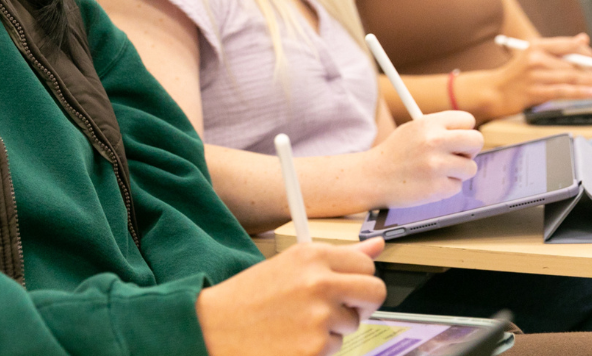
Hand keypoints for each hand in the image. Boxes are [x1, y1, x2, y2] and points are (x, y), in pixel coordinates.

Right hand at [198, 238, 386, 355]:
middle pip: (375, 292)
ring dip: (332, 328)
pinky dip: (316, 349)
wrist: (213, 328)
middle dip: (363, 304)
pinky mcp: (315, 348)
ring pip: (352, 325)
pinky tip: (290, 340)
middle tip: (341, 309)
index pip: (366, 264)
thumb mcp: (291, 264)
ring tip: (297, 324)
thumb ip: (340, 256)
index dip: (359, 278)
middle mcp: (320, 282)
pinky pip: (335, 348)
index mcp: (313, 255)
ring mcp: (319, 317)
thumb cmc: (249, 297)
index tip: (347, 287)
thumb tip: (378, 245)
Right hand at [362, 112, 483, 208]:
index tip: (458, 139)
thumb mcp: (412, 130)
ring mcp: (436, 165)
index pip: (467, 120)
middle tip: (458, 155)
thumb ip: (439, 128)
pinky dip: (447, 187)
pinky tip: (429, 184)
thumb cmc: (395, 154)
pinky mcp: (437, 188)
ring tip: (437, 172)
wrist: (372, 178)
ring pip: (471, 167)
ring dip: (458, 172)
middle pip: (477, 140)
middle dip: (470, 150)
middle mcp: (434, 141)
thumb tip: (467, 131)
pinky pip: (457, 186)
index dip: (464, 130)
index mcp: (428, 123)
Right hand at [489, 34, 591, 116]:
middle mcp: (536, 58)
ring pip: (570, 78)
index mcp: (536, 46)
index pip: (567, 45)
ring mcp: (535, 76)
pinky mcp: (534, 92)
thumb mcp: (533, 57)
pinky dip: (579, 92)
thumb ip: (558, 50)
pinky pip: (562, 91)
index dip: (586, 53)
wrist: (492, 92)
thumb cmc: (515, 75)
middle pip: (573, 64)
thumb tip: (583, 40)